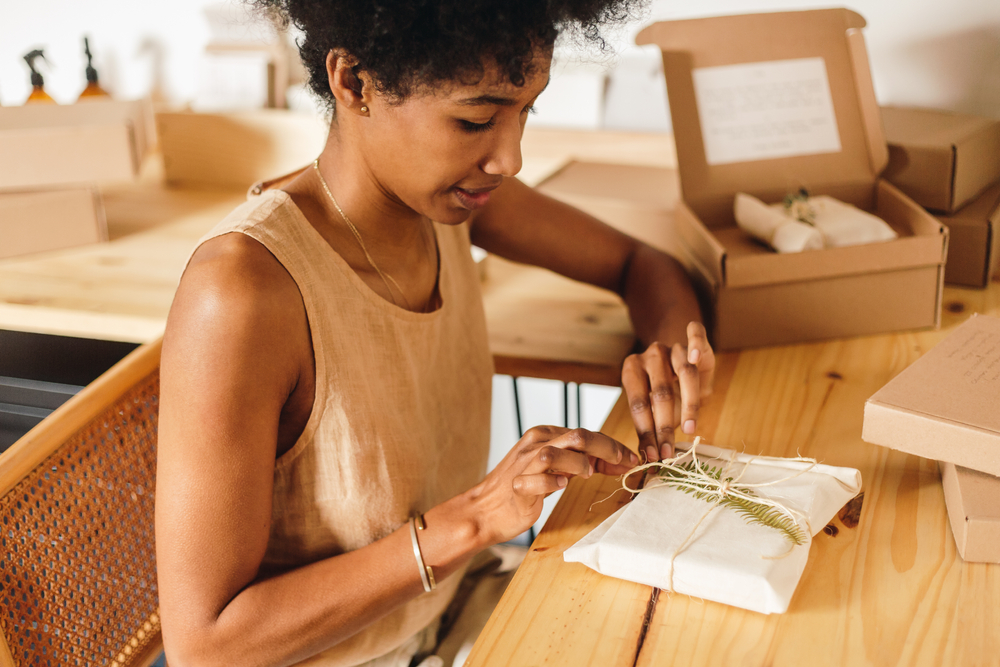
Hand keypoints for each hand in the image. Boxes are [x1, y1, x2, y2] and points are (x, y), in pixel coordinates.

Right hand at [470, 426, 637, 544]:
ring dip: (579, 464)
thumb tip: (616, 460)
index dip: (612, 445)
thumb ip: (580, 460)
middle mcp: (534, 443)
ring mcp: (523, 463)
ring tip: (587, 475)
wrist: (485, 510)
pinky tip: (561, 486)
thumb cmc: (523, 490)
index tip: (632, 458)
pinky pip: (537, 480)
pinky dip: (552, 483)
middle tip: (624, 464)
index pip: (585, 432)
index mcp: (544, 434)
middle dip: (607, 449)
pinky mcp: (517, 486)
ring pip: (556, 452)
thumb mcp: (555, 468)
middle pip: (577, 436)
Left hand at [621, 321, 715, 462]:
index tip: (652, 456)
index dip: (646, 432)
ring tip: (689, 429)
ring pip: (683, 372)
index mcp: (632, 369)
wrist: (680, 358)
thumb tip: (647, 460)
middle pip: (660, 392)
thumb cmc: (665, 389)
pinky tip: (695, 357)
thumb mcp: (654, 407)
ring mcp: (672, 345)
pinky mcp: (694, 339)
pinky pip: (695, 334)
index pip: (639, 404)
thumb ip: (650, 427)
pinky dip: (695, 344)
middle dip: (663, 426)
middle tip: (668, 452)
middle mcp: (651, 355)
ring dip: (688, 404)